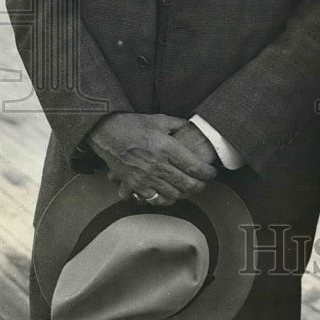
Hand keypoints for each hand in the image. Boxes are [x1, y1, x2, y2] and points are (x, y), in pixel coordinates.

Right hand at [89, 112, 217, 205]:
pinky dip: (165, 200)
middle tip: (204, 184)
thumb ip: (178, 124)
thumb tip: (192, 127)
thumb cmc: (133, 125)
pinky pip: (154, 199)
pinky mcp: (134, 185)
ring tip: (189, 190)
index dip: (207, 173)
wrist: (106, 133)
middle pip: (186, 184)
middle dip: (200, 186)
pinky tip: (170, 196)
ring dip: (184, 195)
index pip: (194, 166)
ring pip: (173, 195)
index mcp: (167, 148)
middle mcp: (158, 165)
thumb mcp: (159, 119)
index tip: (213, 173)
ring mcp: (145, 178)